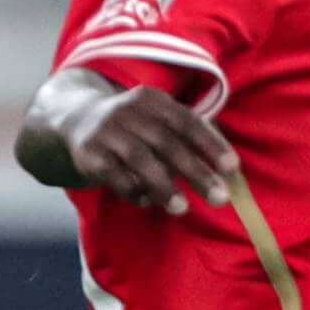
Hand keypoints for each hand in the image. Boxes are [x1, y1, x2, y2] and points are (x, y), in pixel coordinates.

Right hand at [62, 83, 237, 217]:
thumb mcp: (158, 118)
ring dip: (165, 187)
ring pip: (141, 160)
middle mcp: (129, 111)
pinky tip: (148, 201)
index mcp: (153, 100)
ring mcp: (107, 131)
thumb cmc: (134, 125)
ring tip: (184, 209)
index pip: (187, 121)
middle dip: (196, 172)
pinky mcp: (89, 154)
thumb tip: (227, 168)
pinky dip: (135, 191)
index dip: (211, 144)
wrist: (76, 118)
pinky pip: (117, 177)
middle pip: (167, 143)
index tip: (232, 167)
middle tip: (220, 198)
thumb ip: (189, 136)